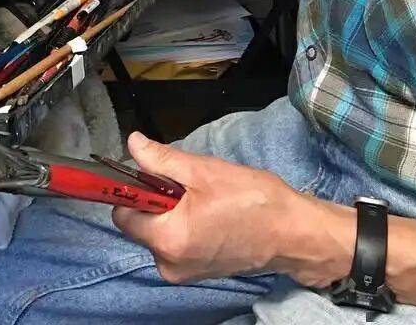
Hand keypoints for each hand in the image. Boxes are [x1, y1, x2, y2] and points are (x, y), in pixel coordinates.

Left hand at [111, 133, 351, 286]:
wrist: (292, 233)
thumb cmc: (252, 200)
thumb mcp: (203, 171)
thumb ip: (161, 159)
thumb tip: (132, 143)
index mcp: (167, 241)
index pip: (123, 214)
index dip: (133, 189)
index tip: (152, 172)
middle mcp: (169, 265)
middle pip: (141, 224)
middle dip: (157, 199)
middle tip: (189, 183)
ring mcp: (184, 272)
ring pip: (160, 232)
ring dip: (173, 211)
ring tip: (205, 197)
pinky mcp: (198, 272)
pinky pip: (177, 242)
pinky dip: (185, 224)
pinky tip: (211, 212)